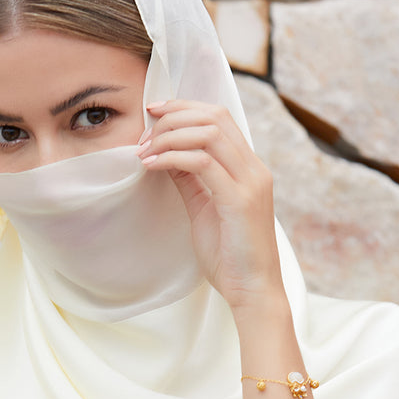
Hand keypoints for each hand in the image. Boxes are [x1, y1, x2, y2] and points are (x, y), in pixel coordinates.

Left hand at [138, 100, 283, 316]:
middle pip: (214, 116)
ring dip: (170, 136)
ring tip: (144, 151)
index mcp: (248, 168)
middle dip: (174, 117)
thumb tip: (165, 154)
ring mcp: (250, 182)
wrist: (254, 291)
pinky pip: (202, 163)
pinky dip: (172, 157)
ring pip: (209, 133)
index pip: (219, 117)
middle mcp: (254, 169)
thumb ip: (189, 180)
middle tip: (144, 134)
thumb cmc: (230, 257)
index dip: (185, 107)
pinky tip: (152, 165)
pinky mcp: (240, 200)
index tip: (154, 113)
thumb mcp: (204, 209)